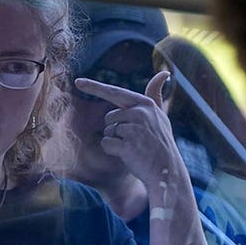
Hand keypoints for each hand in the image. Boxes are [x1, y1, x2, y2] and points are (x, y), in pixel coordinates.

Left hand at [73, 71, 182, 188]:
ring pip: (108, 131)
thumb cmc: (161, 143)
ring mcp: (134, 128)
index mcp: (146, 104)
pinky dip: (113, 150)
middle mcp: (140, 113)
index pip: (115, 92)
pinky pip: (106, 143)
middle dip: (116, 129)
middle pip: (110, 117)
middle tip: (136, 140)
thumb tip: (164, 73)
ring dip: (116, 141)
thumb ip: (156, 95)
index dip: (94, 86)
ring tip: (134, 148)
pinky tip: (129, 155)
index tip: (78, 82)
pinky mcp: (127, 145)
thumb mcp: (161, 115)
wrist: (168, 171)